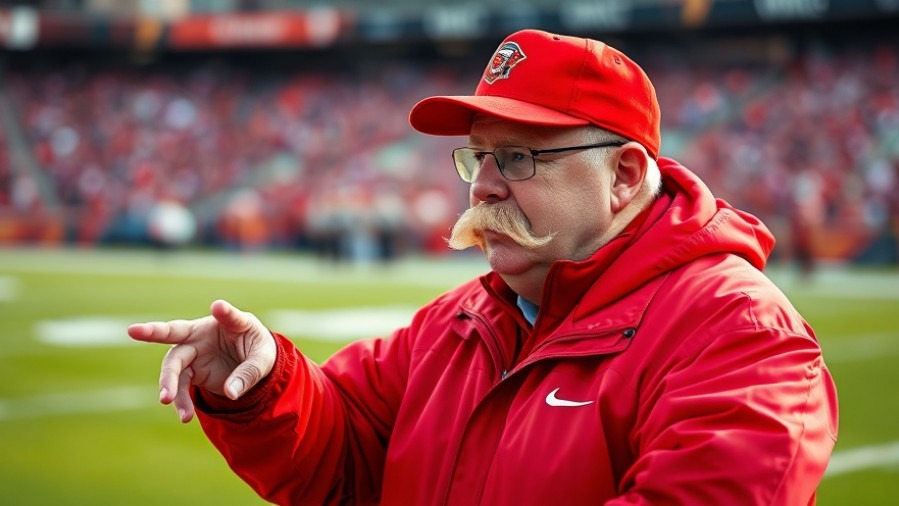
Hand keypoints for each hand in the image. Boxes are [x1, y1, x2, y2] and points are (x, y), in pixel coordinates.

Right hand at [127, 299, 276, 422]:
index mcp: (229, 322)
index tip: (217, 307)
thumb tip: (231, 393)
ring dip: (168, 382)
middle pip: (176, 331)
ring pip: (173, 364)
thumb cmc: (258, 351)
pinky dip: (180, 400)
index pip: (228, 316)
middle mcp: (204, 334)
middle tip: (134, 331)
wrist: (250, 365)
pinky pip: (179, 385)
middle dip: (154, 331)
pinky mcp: (190, 371)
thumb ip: (248, 374)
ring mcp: (193, 352)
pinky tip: (185, 415)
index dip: (224, 312)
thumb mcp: (263, 360)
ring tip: (166, 399)